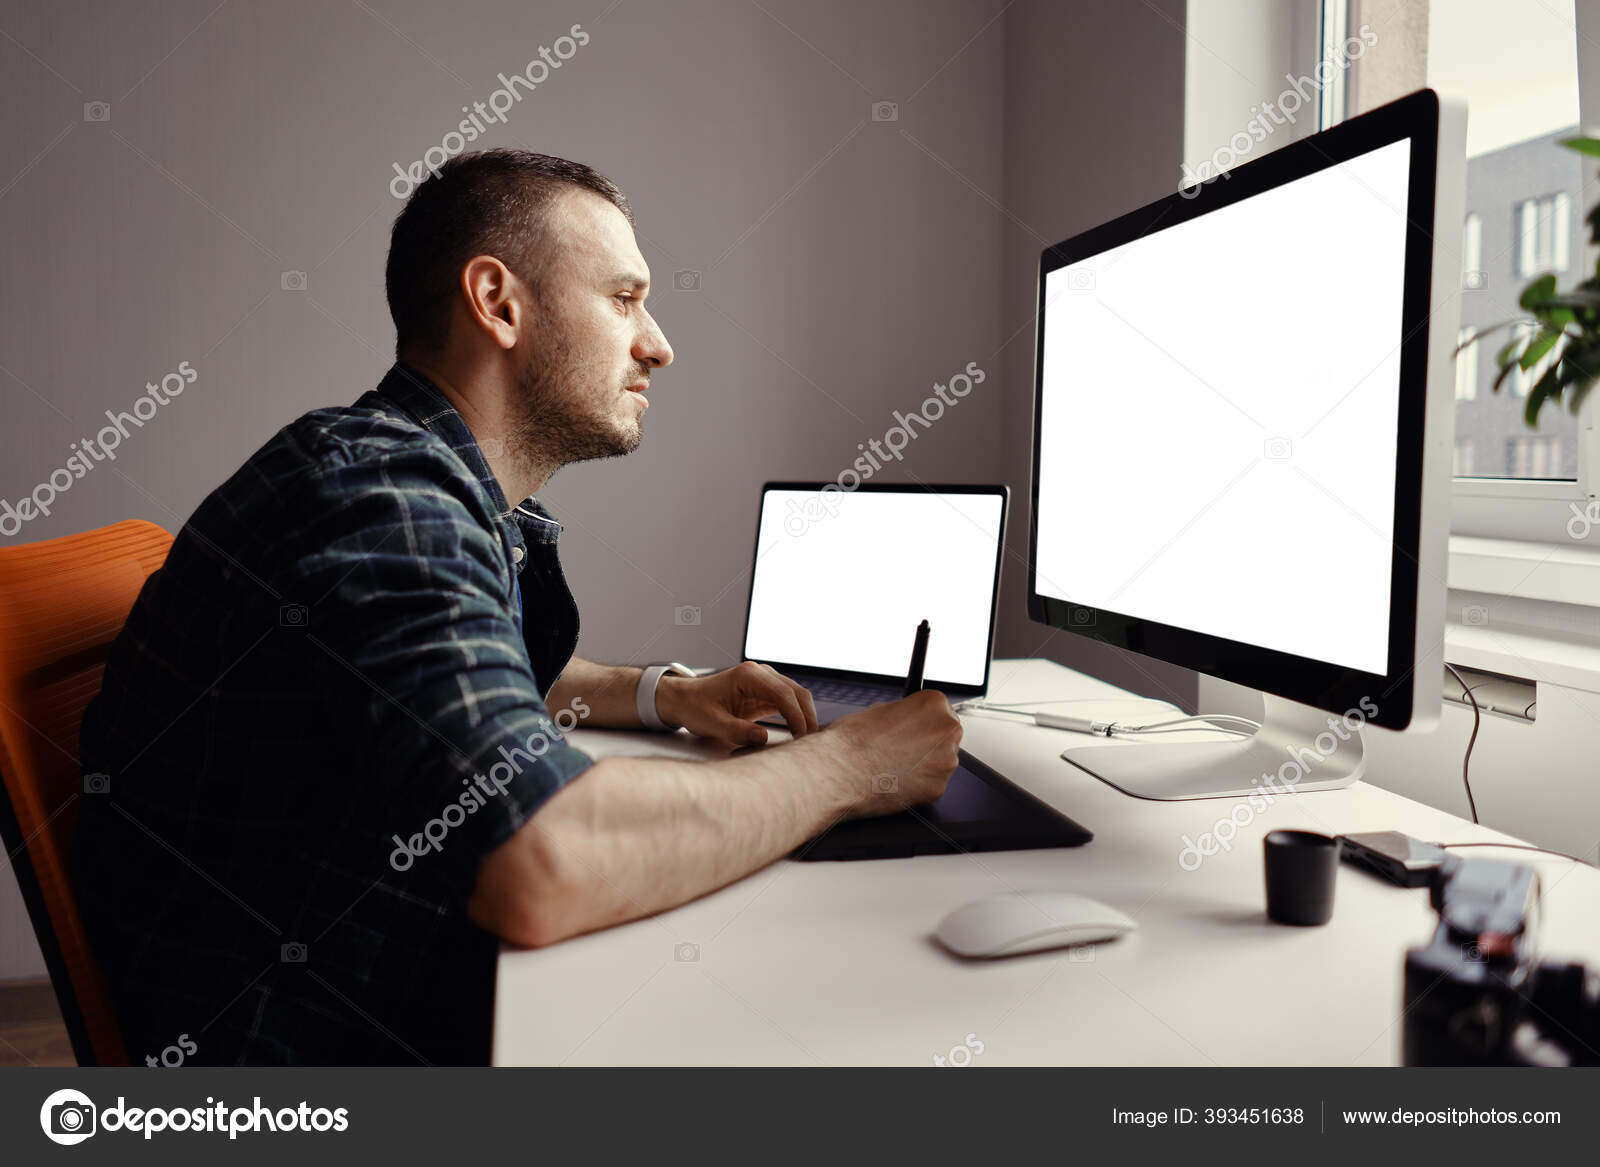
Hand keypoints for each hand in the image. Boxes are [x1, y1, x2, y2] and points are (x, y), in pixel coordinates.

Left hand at [654, 661, 818, 746]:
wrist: (685, 700)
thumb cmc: (696, 708)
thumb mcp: (712, 724)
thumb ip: (737, 731)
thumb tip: (763, 738)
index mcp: (748, 676)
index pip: (783, 693)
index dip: (796, 716)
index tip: (801, 737)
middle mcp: (760, 673)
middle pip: (796, 692)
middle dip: (807, 716)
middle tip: (810, 743)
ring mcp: (765, 681)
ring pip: (797, 696)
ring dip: (805, 716)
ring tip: (807, 741)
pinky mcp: (766, 692)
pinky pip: (789, 703)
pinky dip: (797, 717)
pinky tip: (799, 734)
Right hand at [824, 689, 962, 816]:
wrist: (837, 772)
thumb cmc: (851, 741)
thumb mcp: (878, 711)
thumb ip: (903, 715)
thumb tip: (908, 722)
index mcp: (934, 704)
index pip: (940, 711)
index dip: (922, 723)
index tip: (912, 731)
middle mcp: (947, 730)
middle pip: (946, 736)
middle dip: (928, 744)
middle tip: (902, 750)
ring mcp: (946, 761)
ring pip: (941, 762)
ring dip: (924, 765)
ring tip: (893, 766)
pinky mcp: (938, 788)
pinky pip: (932, 785)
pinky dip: (917, 786)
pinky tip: (896, 781)